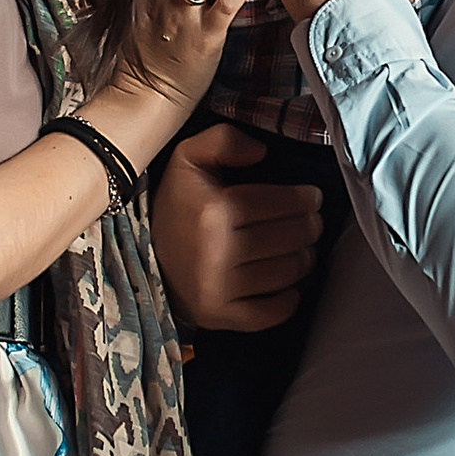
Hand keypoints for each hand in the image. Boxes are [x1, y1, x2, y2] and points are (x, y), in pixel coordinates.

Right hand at [152, 123, 323, 333]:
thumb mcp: (188, 158)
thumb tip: (262, 151)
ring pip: (285, 272)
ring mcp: (217, 288)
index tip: (312, 198)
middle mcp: (216, 252)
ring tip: (303, 248)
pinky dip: (288, 302)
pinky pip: (268, 314)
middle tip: (312, 222)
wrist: (142, 256)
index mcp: (213, 210)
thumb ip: (223, 139)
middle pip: (288, 238)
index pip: (278, 203)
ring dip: (304, 259)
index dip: (304, 199)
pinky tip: (291, 286)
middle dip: (309, 227)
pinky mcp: (218, 315)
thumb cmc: (177, 205)